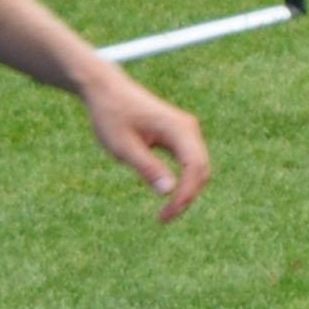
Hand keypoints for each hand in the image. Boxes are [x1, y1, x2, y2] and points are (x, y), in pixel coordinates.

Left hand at [81, 70, 209, 220]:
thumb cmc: (112, 115)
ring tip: (166, 212)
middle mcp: (188, 128)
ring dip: (186, 190)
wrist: (106, 90)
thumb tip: (169, 191)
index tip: (166, 214)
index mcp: (178, 128)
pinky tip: (168, 193)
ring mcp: (186, 131)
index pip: (195, 167)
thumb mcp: (123, 146)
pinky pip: (189, 162)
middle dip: (187, 197)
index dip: (185, 194)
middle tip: (164, 218)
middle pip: (201, 170)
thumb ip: (147, 167)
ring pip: (198, 167)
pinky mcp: (179, 134)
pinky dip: (183, 180)